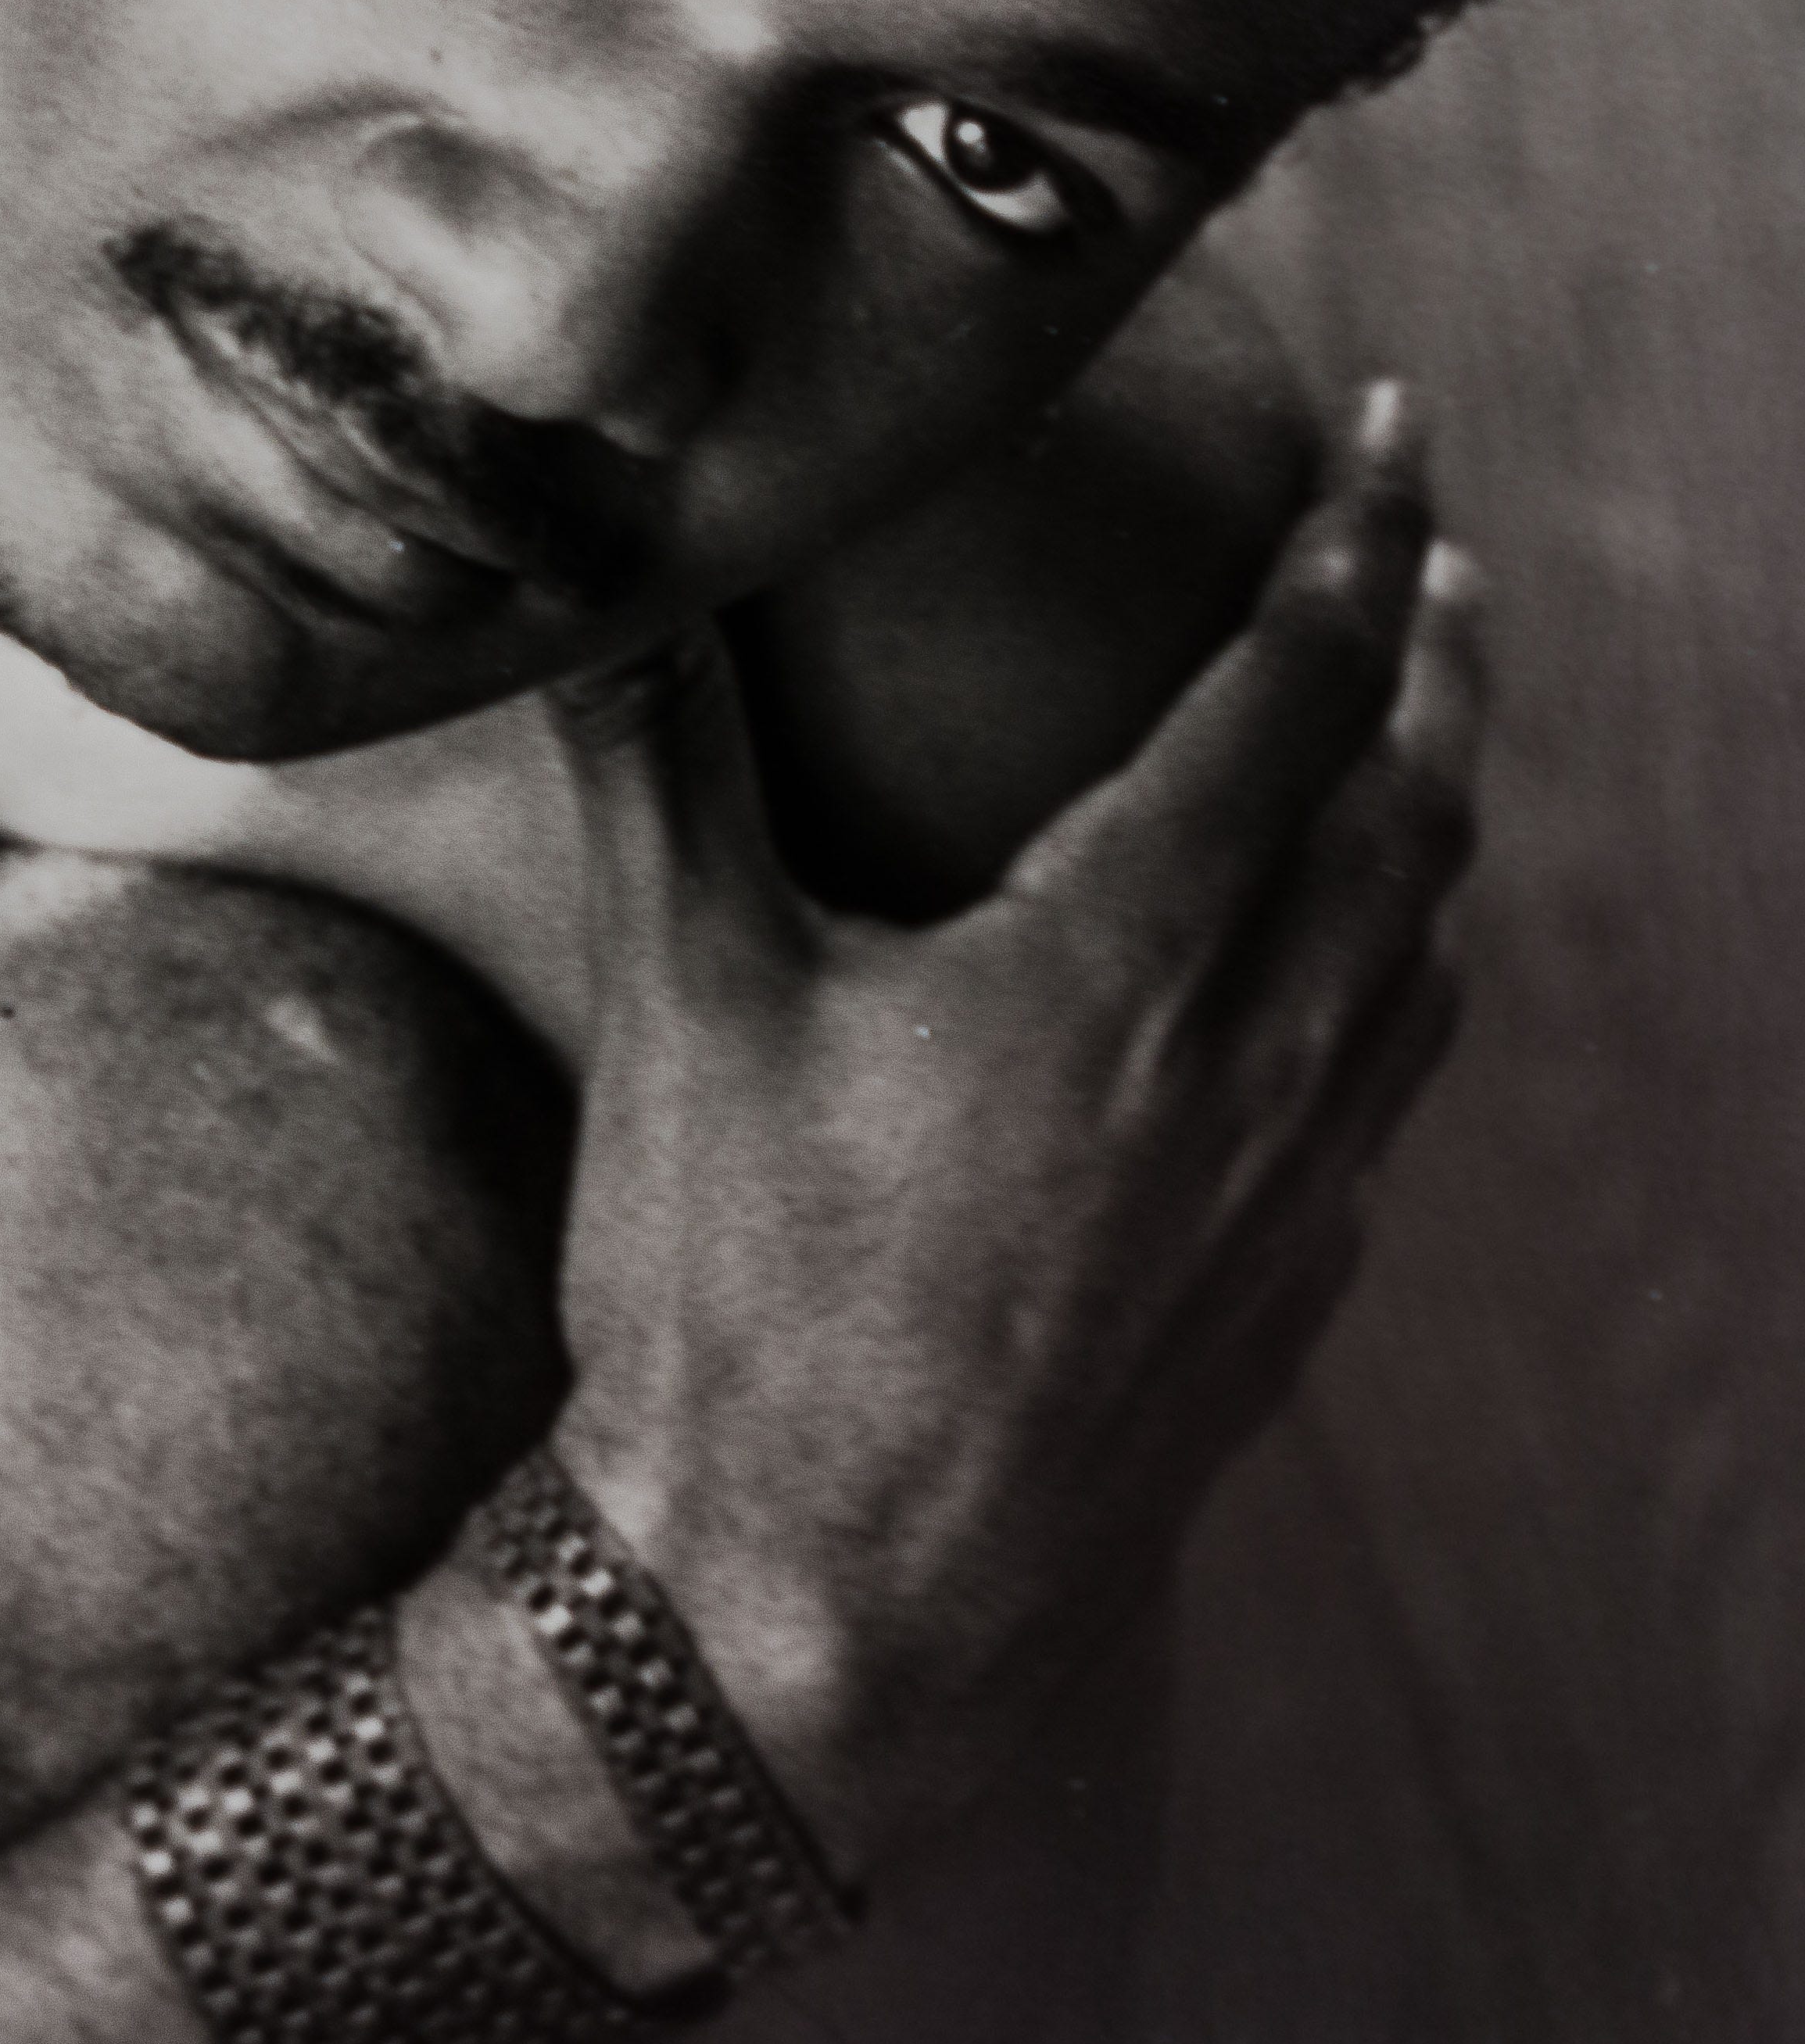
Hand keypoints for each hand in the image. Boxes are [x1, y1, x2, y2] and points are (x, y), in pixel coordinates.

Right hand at [549, 382, 1479, 1866]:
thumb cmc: (738, 1301)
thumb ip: (661, 769)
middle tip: (1431, 552)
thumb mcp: (685, 1006)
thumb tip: (607, 581)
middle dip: (1437, 656)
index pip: (1297, 689)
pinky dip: (1398, 985)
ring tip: (1415, 746)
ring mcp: (1289, 1199)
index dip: (1356, 537)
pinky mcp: (1280, 1307)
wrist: (814, 1614)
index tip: (1396, 428)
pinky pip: (1389, 1098)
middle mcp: (1255, 1061)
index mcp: (1126, 958)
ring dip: (1437, 821)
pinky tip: (1341, 998)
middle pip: (1415, 808)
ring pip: (1427, 957)